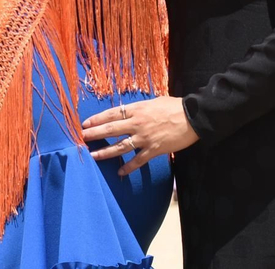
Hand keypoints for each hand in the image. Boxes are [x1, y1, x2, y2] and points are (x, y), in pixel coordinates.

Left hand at [82, 97, 198, 176]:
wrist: (192, 117)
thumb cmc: (174, 106)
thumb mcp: (154, 102)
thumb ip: (140, 108)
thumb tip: (129, 111)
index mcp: (137, 109)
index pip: (112, 113)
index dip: (97, 119)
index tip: (85, 123)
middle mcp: (137, 123)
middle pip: (111, 129)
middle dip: (95, 134)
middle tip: (82, 138)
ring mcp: (145, 138)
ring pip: (120, 146)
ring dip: (106, 152)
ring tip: (93, 156)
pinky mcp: (154, 150)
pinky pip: (138, 160)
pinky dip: (129, 168)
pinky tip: (120, 173)